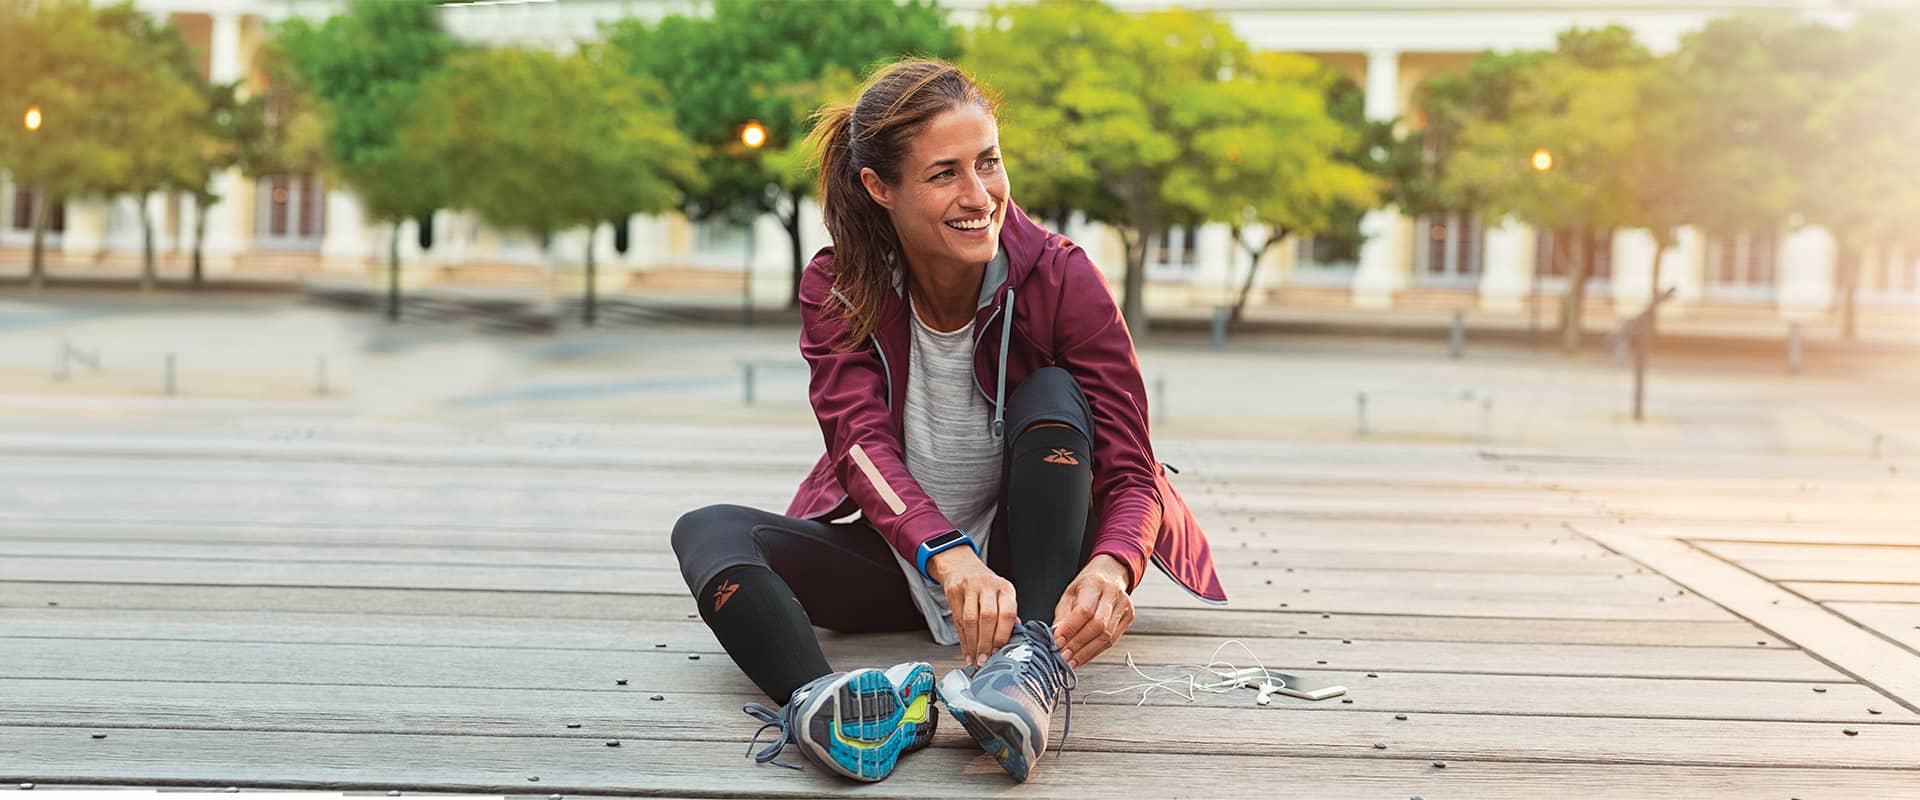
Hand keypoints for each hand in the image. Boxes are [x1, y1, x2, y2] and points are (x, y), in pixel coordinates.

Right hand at [930, 547, 1017, 666]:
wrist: (962, 567)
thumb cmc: (985, 586)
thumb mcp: (1001, 595)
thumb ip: (1007, 615)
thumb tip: (1014, 639)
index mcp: (1005, 588)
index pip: (1007, 613)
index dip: (1003, 635)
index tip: (1000, 651)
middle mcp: (988, 585)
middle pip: (987, 617)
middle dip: (986, 643)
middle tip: (985, 659)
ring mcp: (969, 587)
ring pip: (971, 620)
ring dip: (973, 644)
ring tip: (975, 659)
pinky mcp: (954, 591)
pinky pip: (957, 620)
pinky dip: (963, 640)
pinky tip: (966, 652)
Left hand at [1051, 554, 1133, 668]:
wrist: (1111, 575)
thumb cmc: (1088, 585)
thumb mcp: (1070, 594)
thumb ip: (1063, 616)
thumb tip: (1056, 638)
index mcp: (1095, 584)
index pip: (1084, 610)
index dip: (1070, 629)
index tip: (1057, 642)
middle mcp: (1113, 595)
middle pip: (1098, 626)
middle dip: (1078, 645)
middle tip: (1063, 656)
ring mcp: (1124, 607)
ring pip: (1107, 636)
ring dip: (1086, 652)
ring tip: (1071, 661)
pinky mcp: (1128, 618)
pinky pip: (1112, 640)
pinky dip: (1095, 651)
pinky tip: (1083, 657)